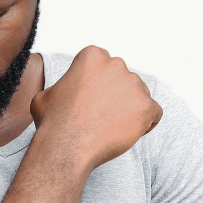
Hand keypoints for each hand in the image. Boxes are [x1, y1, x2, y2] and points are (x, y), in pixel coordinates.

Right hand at [29, 45, 162, 171]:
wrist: (66, 146)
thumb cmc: (53, 122)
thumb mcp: (46, 94)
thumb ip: (63, 85)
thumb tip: (63, 90)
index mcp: (93, 56)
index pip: (104, 66)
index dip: (98, 84)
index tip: (91, 99)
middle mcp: (116, 65)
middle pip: (123, 79)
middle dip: (116, 95)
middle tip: (101, 116)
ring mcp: (134, 85)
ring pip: (139, 95)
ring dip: (130, 109)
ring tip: (112, 127)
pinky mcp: (146, 107)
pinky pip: (155, 112)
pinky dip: (147, 123)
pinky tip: (130, 132)